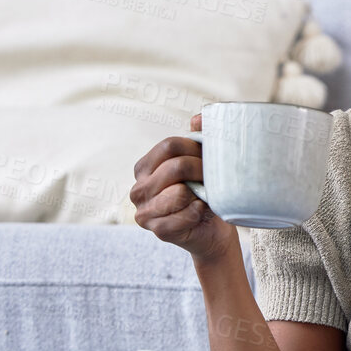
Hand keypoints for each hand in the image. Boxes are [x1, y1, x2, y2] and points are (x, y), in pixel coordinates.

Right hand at [129, 112, 237, 264]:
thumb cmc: (204, 193)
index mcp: (144, 167)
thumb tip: (197, 120)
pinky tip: (201, 211)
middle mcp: (138, 189)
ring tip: (205, 196)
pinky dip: (199, 212)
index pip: (169, 146)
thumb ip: (198, 136)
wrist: (212, 230)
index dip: (196, 149)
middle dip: (202, 171)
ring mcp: (144, 212)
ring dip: (200, 193)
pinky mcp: (157, 230)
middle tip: (212, 179)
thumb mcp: (200, 162)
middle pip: (176, 167)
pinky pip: (184, 215)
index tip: (210, 158)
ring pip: (180, 192)